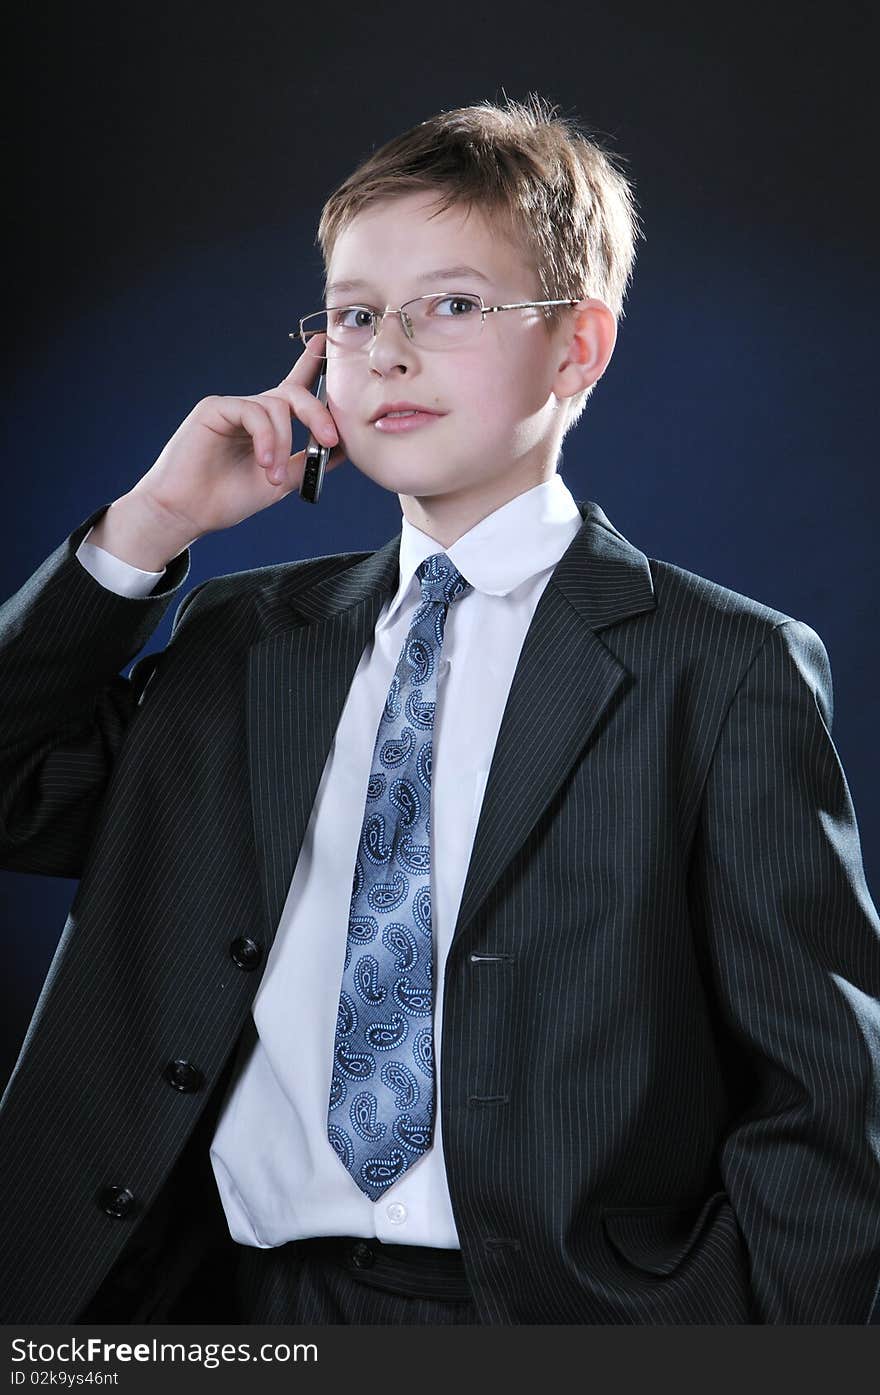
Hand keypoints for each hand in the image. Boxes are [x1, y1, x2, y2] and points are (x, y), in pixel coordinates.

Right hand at [128, 337, 344, 545]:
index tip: (324, 344)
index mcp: (266, 426)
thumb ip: (307, 461)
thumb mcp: (280, 481)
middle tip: (330, 441)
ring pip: (277, 406)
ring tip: (273, 475)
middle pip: (294, 394)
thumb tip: (344, 449)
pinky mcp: (214, 408)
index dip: (310, 365)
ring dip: (283, 443)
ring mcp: (232, 407)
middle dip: (318, 414)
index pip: (293, 389)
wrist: (187, 513)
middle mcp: (251, 412)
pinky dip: (265, 437)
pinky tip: (263, 461)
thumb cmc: (226, 499)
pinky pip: (253, 412)